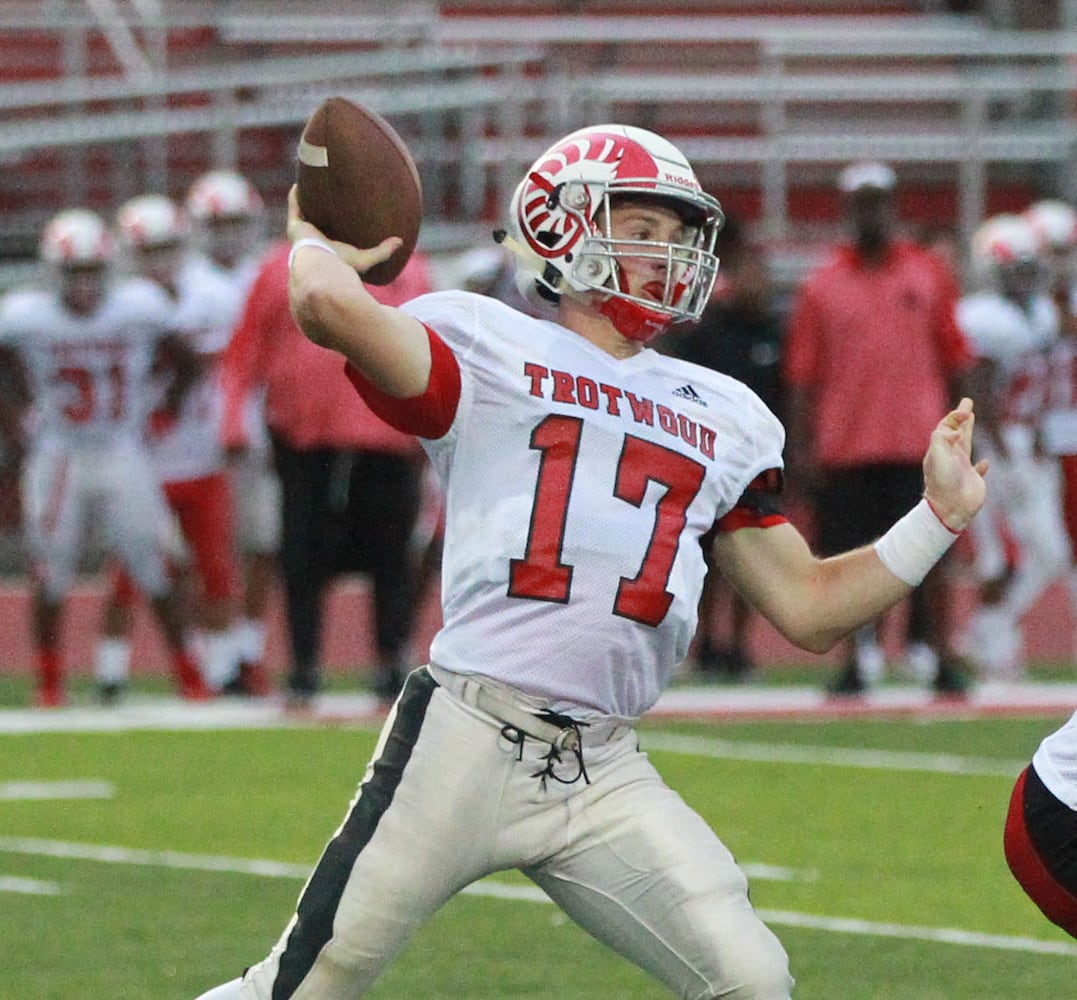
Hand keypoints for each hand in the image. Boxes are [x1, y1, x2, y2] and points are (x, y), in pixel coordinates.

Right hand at [286, 185, 401, 275]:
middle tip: (328, 193)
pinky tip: (299, 183)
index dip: (335, 223)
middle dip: (320, 209)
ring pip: (305, 212)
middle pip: (317, 221)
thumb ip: (383, 251)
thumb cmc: (343, 267)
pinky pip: (294, 206)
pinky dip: (296, 196)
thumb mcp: (366, 258)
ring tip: (312, 183)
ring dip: (307, 199)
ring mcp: (303, 233)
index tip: (342, 210)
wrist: (322, 269)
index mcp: (329, 248)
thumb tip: (401, 241)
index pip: (332, 234)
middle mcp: (315, 241)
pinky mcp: (295, 227)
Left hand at [922, 397, 988, 531]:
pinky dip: (982, 465)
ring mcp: (961, 468)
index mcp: (940, 450)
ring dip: (968, 431)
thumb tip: (955, 428)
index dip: (955, 415)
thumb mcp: (936, 454)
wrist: (949, 508)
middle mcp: (950, 457)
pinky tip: (985, 462)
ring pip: (965, 444)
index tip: (966, 410)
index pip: (946, 426)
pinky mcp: (973, 481)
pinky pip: (977, 469)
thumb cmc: (942, 481)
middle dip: (962, 416)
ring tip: (972, 419)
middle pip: (956, 431)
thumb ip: (942, 437)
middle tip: (967, 402)